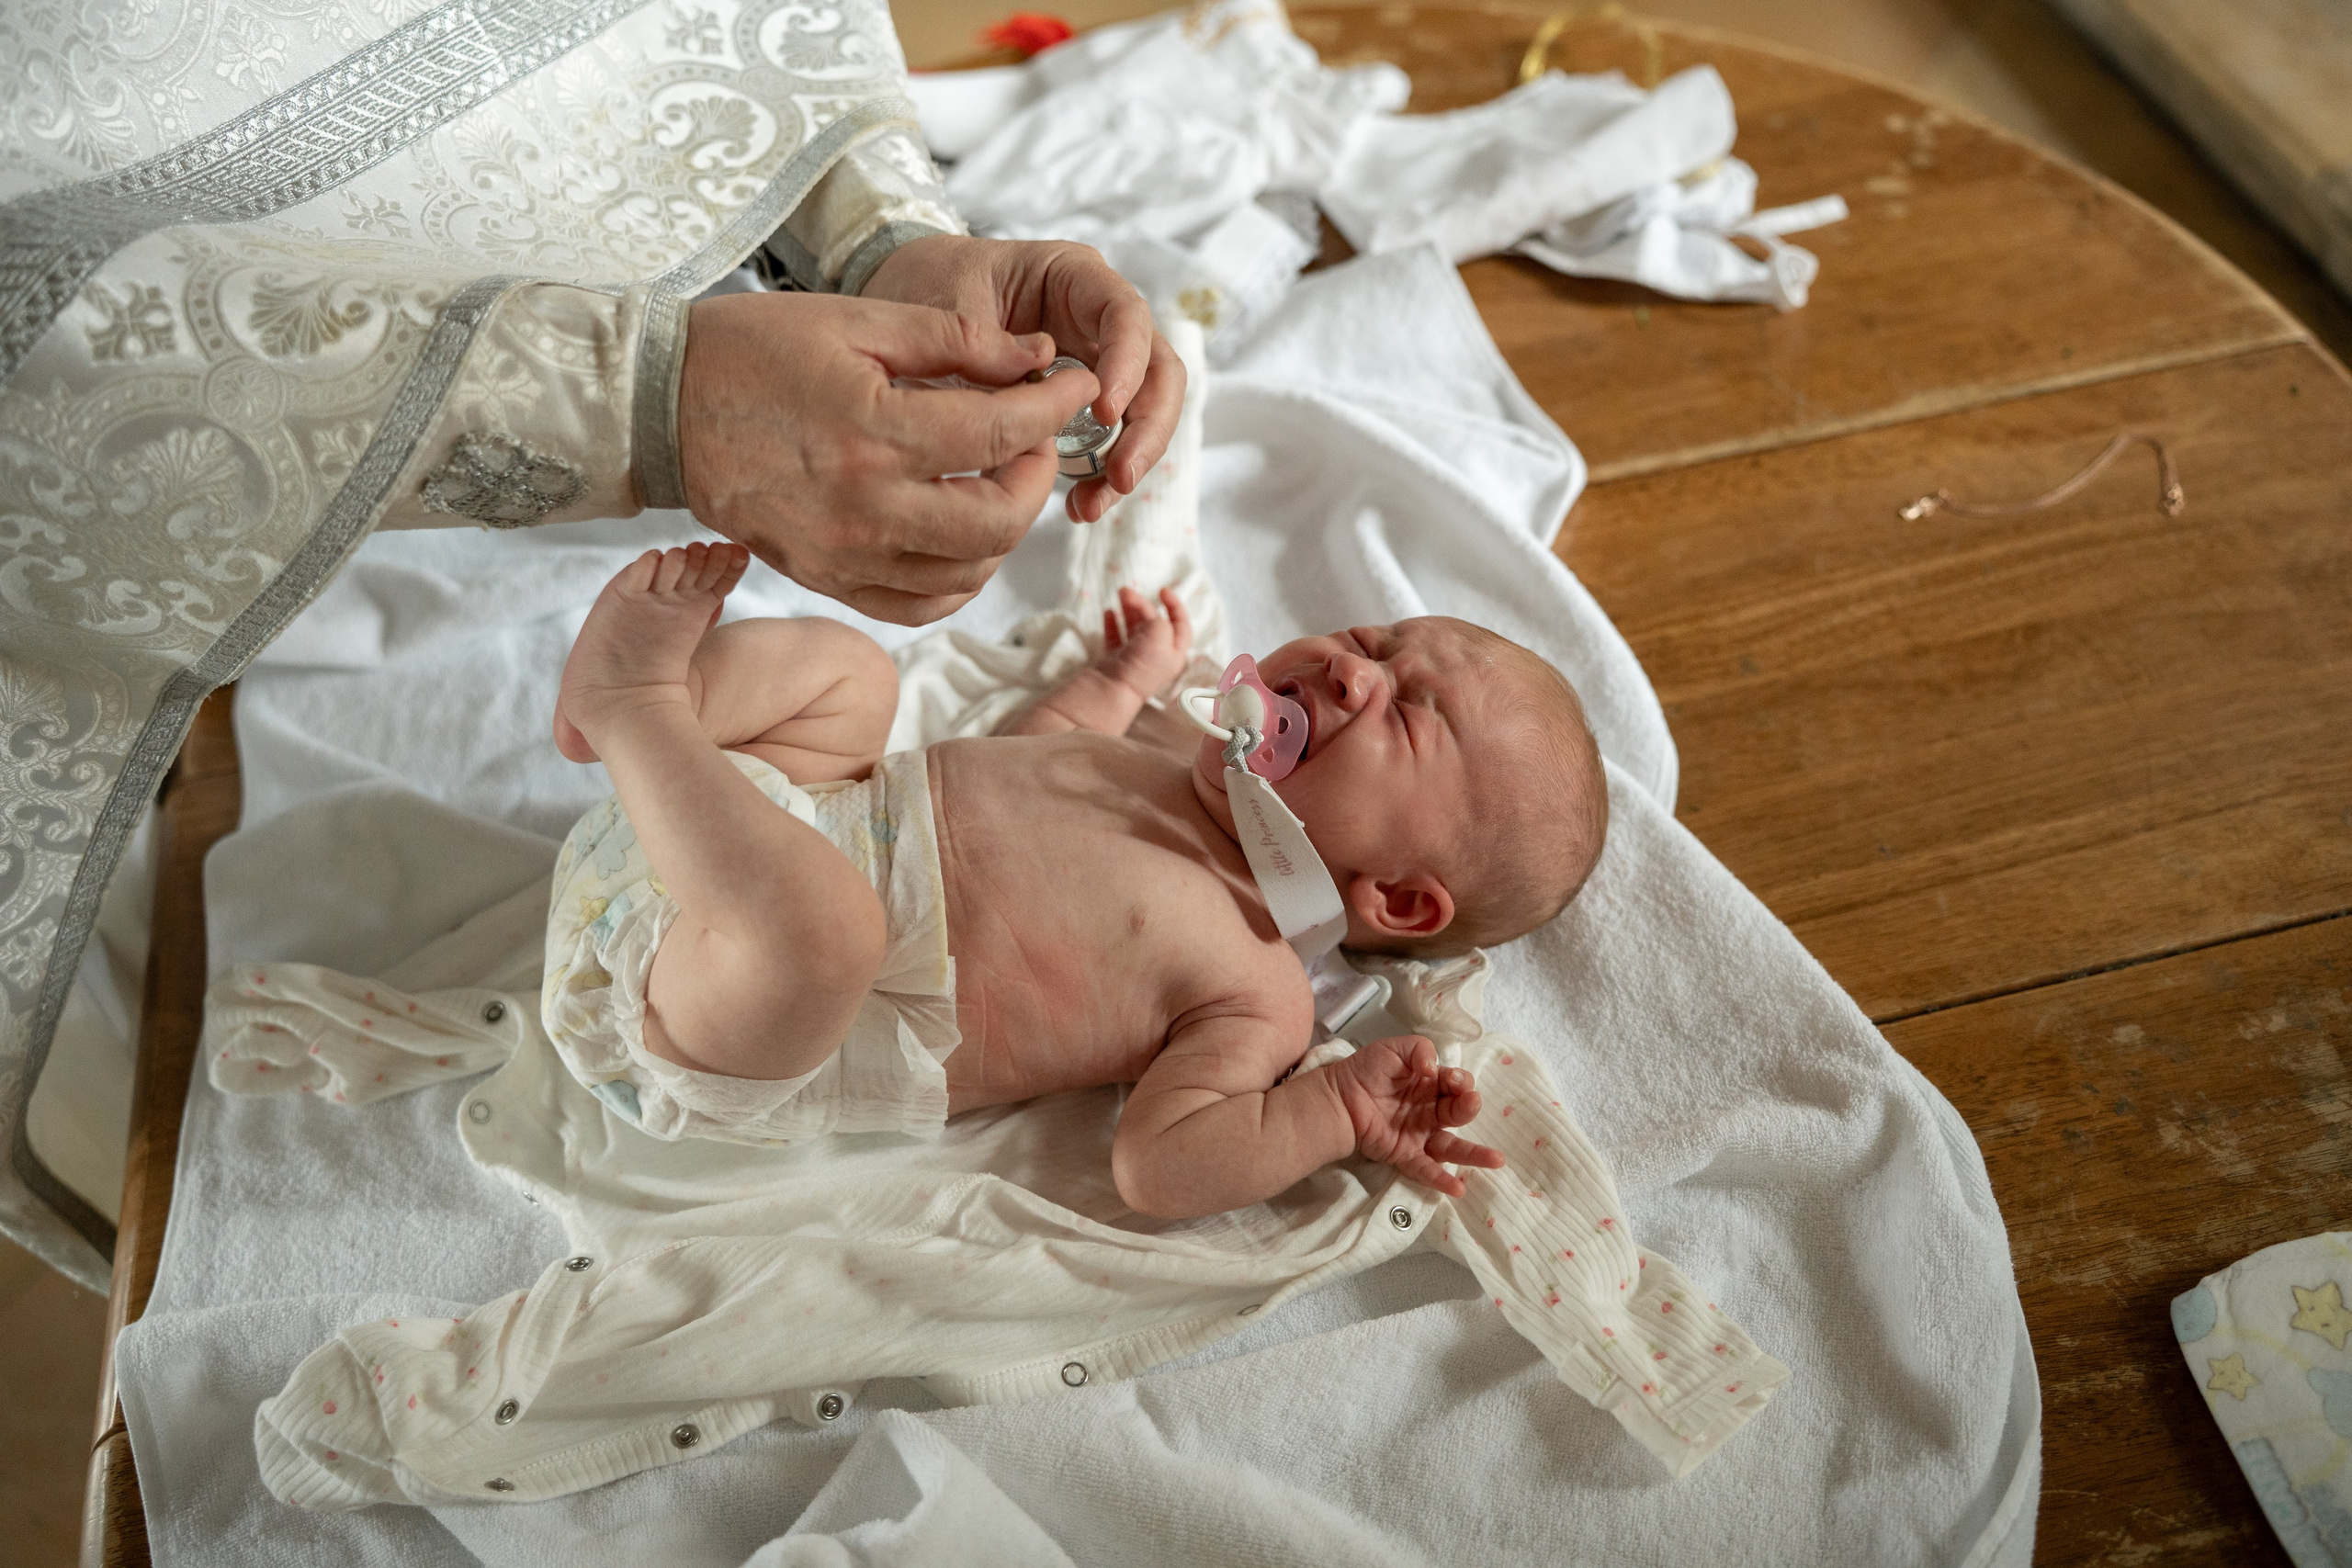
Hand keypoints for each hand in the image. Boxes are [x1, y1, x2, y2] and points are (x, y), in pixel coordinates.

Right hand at [675, 291, 1096, 623]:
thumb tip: (1039, 355)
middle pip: (998, 520)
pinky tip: (963, 534)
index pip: (1002, 431)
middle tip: (1034, 435)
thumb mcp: (857, 318)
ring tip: (1000, 478)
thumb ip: (955, 338)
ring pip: (968, 571)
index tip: (1074, 385)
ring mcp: (843, 553)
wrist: (662, 406)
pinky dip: (961, 578)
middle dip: (1038, 474)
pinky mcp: (826, 578)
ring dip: (1005, 528)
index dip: (1056, 406)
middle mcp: (863, 505)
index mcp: (872, 429)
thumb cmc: (756, 348)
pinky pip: (920, 606)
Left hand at [862, 234, 1185, 523]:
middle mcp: (1097, 319)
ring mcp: (1095, 363)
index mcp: (1074, 277)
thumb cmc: (927, 286)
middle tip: (1121, 477)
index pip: (1126, 314)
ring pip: (1142, 412)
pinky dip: (1100, 476)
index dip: (1128, 362)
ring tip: (1090, 507)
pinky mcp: (1079, 406)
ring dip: (1128, 461)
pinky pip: (1109, 441)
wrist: (900, 300)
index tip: (1105, 410)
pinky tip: (1078, 507)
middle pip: (1157, 370)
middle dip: (1148, 428)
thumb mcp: (948, 306)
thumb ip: (989, 345)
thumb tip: (1036, 394)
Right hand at [1098, 584, 1192, 699]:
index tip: (1162, 590)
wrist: (1113, 688)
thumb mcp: (1161, 633)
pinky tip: (1109, 613)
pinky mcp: (1116, 660)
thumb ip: (1161, 620)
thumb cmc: (1142, 663)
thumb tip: (1151, 619)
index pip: (1181, 625)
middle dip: (1142, 604)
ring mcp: (1135, 659)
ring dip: (1129, 609)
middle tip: (1126, 591)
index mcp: (1174, 652)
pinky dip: (1113, 624)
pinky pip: (1116, 638)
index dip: (1175, 605)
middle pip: (1153, 623)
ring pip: (1134, 628)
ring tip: (1119, 594)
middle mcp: (1157, 656)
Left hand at [1327, 1036, 1505, 1197]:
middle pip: (1459, 1113)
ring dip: (1474, 1154)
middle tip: (1470, 1102)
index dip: (1460, 1081)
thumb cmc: (1365, 1070)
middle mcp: (1430, 1111)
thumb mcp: (1393, 1048)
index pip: (1456, 1084)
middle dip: (1469, 1107)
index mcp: (1431, 1084)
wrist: (1336, 1097)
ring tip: (1496, 1159)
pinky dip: (1442, 1179)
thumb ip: (1419, 1050)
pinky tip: (1458, 1188)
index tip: (1450, 1079)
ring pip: (1452, 1146)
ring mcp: (1419, 1135)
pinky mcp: (1405, 1154)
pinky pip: (1426, 1169)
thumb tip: (1434, 1069)